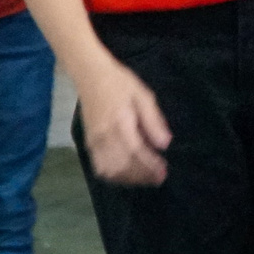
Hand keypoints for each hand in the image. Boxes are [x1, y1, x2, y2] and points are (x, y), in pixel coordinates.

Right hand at [77, 61, 173, 186]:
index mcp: (120, 122)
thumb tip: (165, 144)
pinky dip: (114, 175)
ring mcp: (94, 141)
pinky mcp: (88, 143)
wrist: (89, 74)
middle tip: (158, 178)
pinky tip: (127, 175)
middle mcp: (104, 135)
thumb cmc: (120, 82)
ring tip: (145, 178)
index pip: (136, 152)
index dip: (150, 166)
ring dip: (129, 178)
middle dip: (142, 176)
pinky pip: (99, 166)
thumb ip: (154, 121)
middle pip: (123, 166)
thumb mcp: (143, 95)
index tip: (164, 172)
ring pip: (110, 170)